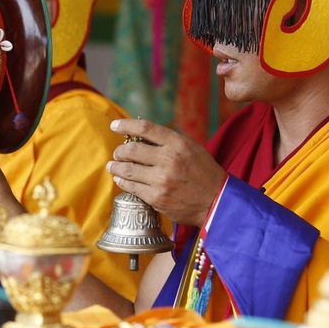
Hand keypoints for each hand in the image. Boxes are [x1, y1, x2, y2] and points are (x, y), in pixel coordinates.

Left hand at [105, 117, 227, 226]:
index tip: (115, 125)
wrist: (216, 202)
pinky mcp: (157, 198)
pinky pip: (132, 187)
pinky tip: (121, 179)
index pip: (145, 128)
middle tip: (117, 153)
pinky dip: (122, 181)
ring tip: (112, 165)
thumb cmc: (204, 173)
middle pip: (131, 149)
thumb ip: (169, 141)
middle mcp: (169, 160)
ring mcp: (161, 180)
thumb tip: (142, 135)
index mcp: (178, 143)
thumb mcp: (192, 149)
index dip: (125, 125)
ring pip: (128, 169)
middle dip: (119, 151)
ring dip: (116, 166)